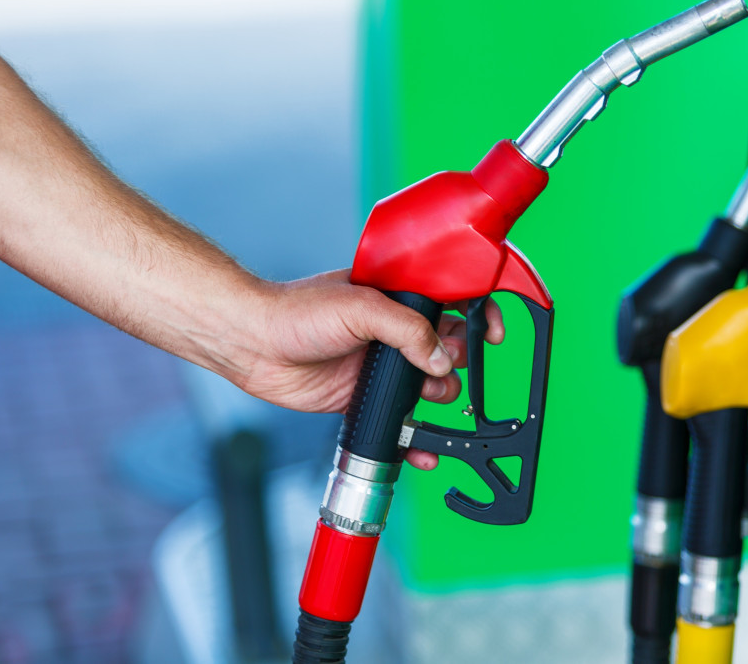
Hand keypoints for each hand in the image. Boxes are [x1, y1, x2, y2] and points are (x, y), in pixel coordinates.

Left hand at [229, 269, 503, 468]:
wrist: (254, 344)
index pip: (451, 300)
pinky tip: (426, 450)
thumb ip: (408, 329)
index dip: (478, 314)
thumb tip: (441, 357)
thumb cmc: (297, 311)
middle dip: (457, 361)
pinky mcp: (365, 397)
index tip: (492, 334)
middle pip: (448, 347)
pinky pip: (401, 420)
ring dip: (441, 396)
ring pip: (430, 385)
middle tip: (440, 366)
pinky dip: (417, 439)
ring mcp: (381, 365)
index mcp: (397, 296)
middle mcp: (393, 330)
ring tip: (428, 395)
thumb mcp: (361, 306)